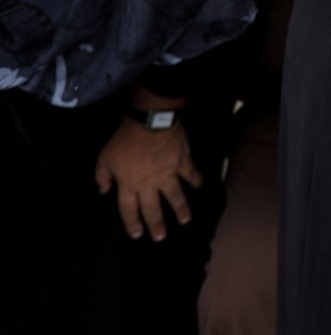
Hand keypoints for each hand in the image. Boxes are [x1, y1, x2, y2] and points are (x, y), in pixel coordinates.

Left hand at [94, 116, 201, 240]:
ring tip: (185, 220)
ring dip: (180, 209)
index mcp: (129, 184)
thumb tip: (104, 190)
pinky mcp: (182, 162)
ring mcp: (168, 174)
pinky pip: (191, 174)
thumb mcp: (104, 157)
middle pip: (152, 208)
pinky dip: (196, 181)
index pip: (129, 210)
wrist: (150, 122)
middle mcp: (149, 184)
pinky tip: (201, 187)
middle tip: (160, 237)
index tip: (137, 234)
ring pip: (175, 197)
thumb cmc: (124, 140)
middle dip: (156, 224)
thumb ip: (102, 176)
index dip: (132, 223)